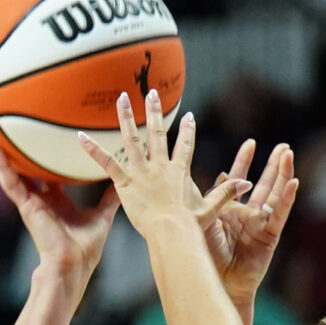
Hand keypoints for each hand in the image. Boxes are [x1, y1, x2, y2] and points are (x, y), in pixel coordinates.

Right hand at [0, 144, 117, 282]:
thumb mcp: (102, 216)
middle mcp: (43, 201)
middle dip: (21, 158)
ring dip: (4, 160)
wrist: (73, 264)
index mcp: (59, 203)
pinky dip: (1, 168)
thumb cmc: (85, 247)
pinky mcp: (26, 206)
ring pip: (15, 176)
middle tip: (12, 136)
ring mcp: (32, 203)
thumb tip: (123, 183)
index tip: (47, 145)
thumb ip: (110, 198)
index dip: (48, 163)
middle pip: (30, 175)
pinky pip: (11, 183)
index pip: (51, 178)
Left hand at [75, 89, 211, 241]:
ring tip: (122, 98)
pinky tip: (80, 136)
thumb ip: (226, 193)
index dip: (187, 130)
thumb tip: (246, 184)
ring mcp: (142, 172)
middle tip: (152, 92)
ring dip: (127, 117)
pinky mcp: (125, 182)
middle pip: (157, 133)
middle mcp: (160, 166)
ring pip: (132, 139)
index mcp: (179, 172)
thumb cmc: (190, 226)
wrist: (171, 232)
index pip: (184, 146)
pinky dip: (93, 149)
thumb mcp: (211, 209)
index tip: (188, 116)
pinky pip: (107, 162)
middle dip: (155, 111)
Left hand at [199, 140, 300, 312]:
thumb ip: (214, 196)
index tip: (250, 144)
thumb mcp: (207, 218)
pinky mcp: (270, 235)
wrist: (215, 280)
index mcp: (230, 210)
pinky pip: (280, 213)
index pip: (239, 180)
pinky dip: (287, 198)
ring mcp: (260, 224)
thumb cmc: (206, 254)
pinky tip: (294, 182)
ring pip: (275, 194)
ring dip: (283, 174)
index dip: (244, 162)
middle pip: (263, 184)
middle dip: (273, 165)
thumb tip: (223, 173)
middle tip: (283, 146)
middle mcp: (247, 215)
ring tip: (289, 155)